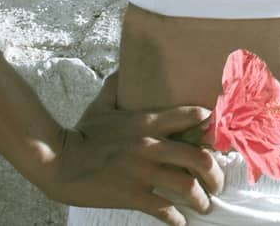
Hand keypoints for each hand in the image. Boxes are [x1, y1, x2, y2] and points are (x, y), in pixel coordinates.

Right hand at [39, 68, 225, 224]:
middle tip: (219, 182)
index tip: (220, 137)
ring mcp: (143, 171)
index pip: (191, 116)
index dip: (211, 125)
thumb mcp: (102, 105)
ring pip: (188, 186)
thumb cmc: (81, 133)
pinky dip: (176, 218)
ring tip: (205, 205)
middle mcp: (152, 145)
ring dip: (202, 199)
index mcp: (148, 121)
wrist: (59, 161)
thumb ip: (117, 88)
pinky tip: (181, 222)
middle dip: (216, 173)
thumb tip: (123, 70)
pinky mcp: (133, 194)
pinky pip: (164, 209)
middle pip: (200, 157)